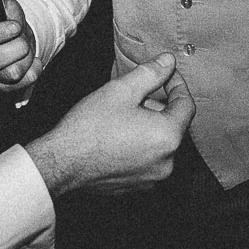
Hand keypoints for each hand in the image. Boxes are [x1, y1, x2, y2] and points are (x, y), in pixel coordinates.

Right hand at [0, 0, 36, 91]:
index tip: (16, 26)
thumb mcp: (3, 3)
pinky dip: (33, 72)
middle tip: (24, 37)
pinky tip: (33, 61)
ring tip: (26, 47)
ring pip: (10, 74)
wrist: (17, 38)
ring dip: (26, 58)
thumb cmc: (6, 19)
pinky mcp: (2, 86)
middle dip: (17, 46)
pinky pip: (20, 85)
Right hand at [24, 53, 194, 197]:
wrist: (61, 164)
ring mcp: (151, 178)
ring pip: (160, 143)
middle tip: (135, 94)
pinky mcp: (136, 186)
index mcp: (168, 137)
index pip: (186, 105)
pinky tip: (118, 135)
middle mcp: (166, 162)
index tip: (165, 74)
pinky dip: (139, 145)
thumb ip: (150, 74)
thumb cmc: (89, 128)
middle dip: (159, 105)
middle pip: (174, 125)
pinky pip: (147, 160)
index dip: (177, 84)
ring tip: (123, 114)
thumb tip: (168, 62)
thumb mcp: (121, 90)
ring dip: (149, 125)